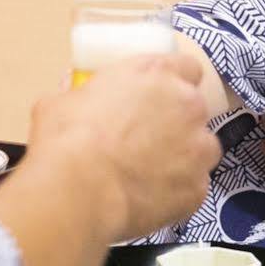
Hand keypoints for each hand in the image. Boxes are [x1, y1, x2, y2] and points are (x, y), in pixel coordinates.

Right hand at [22, 54, 219, 241]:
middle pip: (195, 110)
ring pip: (202, 149)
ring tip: (150, 173)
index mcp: (157, 74)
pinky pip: (194, 187)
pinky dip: (177, 192)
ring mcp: (198, 148)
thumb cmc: (67, 140)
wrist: (79, 190)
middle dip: (177, 122)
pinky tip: (150, 198)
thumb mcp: (62, 102)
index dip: (175, 82)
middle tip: (146, 139)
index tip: (160, 96)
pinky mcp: (198, 187)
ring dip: (183, 157)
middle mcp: (187, 104)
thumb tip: (71, 100)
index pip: (187, 67)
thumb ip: (79, 95)